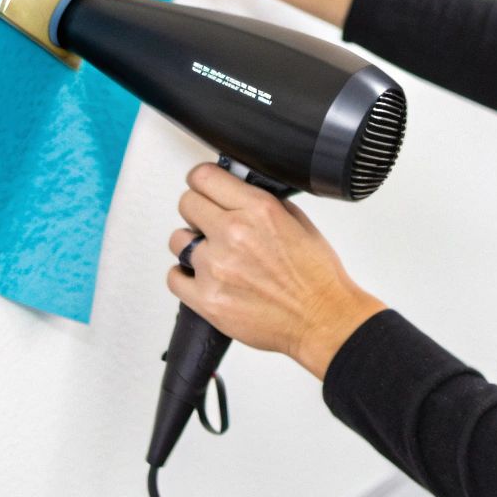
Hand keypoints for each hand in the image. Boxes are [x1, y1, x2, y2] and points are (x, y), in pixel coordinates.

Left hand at [167, 162, 387, 380]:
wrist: (323, 320)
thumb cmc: (317, 278)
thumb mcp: (299, 223)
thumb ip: (264, 204)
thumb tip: (239, 194)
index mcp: (258, 210)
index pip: (204, 176)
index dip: (201, 181)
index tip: (202, 187)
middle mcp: (234, 234)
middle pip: (186, 204)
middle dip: (197, 212)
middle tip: (208, 224)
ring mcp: (216, 267)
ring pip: (178, 241)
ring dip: (191, 246)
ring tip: (212, 256)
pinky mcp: (207, 299)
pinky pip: (174, 277)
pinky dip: (185, 277)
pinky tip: (202, 278)